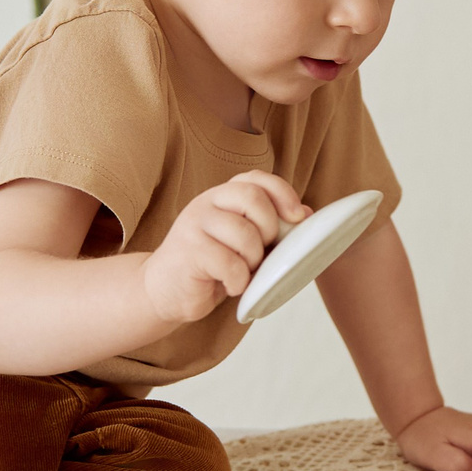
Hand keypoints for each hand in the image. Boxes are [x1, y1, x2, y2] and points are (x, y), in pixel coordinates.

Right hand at [139, 171, 308, 324]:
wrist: (164, 291)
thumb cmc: (210, 266)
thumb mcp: (242, 243)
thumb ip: (270, 227)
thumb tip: (306, 213)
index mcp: (222, 196)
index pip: (256, 179)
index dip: (282, 192)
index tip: (297, 217)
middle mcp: (206, 202)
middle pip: (252, 197)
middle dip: (269, 227)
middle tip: (264, 251)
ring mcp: (194, 224)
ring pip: (244, 233)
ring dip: (253, 259)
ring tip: (243, 271)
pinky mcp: (188, 251)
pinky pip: (229, 263)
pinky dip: (239, 280)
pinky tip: (230, 285)